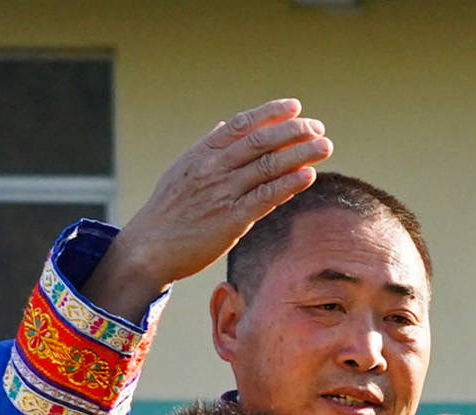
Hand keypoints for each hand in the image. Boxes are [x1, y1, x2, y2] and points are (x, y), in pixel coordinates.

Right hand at [90, 100, 335, 310]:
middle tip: (319, 127)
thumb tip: (224, 125)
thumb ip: (207, 148)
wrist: (150, 246)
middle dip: (293, 131)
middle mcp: (213, 168)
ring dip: (300, 154)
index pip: (241, 124)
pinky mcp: (231, 220)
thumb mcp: (183, 169)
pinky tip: (308, 175)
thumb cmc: (169, 209)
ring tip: (324, 146)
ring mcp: (222, 192)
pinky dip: (289, 184)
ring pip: (268, 166)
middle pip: (260, 141)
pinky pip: (266, 197)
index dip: (270, 113)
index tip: (295, 107)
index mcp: (202, 152)